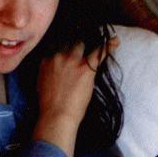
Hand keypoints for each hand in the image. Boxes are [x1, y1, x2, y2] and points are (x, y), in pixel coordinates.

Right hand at [33, 37, 118, 156]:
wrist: (56, 115)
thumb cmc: (48, 104)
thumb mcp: (41, 82)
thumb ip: (47, 70)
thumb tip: (54, 68)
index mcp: (46, 60)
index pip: (56, 46)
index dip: (64, 47)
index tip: (69, 47)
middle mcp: (58, 56)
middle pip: (68, 42)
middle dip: (75, 44)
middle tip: (82, 45)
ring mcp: (72, 60)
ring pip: (80, 44)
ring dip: (86, 45)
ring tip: (95, 40)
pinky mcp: (86, 68)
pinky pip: (99, 53)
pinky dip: (108, 46)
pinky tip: (116, 41)